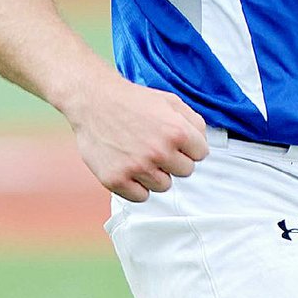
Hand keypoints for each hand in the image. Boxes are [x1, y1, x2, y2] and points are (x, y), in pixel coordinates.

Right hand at [67, 73, 208, 200]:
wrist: (94, 101)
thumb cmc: (133, 100)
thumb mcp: (170, 101)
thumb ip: (194, 122)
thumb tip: (202, 144)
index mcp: (176, 131)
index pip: (201, 154)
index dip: (190, 146)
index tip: (177, 140)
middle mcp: (159, 152)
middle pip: (186, 172)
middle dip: (175, 160)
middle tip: (157, 146)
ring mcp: (137, 168)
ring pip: (164, 186)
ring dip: (157, 173)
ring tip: (142, 154)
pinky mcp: (116, 180)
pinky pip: (141, 197)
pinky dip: (138, 186)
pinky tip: (131, 167)